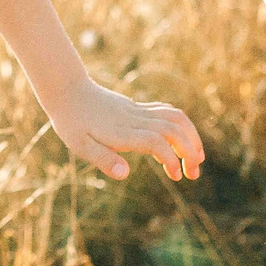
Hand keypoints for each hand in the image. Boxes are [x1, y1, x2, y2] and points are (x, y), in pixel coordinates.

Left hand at [50, 80, 204, 181]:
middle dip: (190, 150)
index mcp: (122, 132)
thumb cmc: (71, 121)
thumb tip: (125, 174)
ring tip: (197, 158)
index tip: (177, 176)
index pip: (156, 142)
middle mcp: (134, 120)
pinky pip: (167, 112)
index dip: (172, 158)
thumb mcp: (79, 146)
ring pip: (175, 117)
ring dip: (191, 136)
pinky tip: (181, 141)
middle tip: (194, 173)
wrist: (67, 90)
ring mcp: (138, 111)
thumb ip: (103, 159)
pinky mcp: (138, 107)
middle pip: (173, 129)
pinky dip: (181, 125)